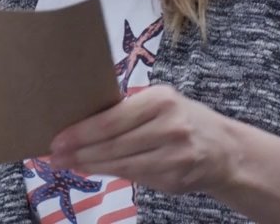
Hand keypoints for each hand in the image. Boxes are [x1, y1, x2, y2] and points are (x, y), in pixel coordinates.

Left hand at [48, 84, 240, 195]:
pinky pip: (134, 176)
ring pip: (121, 164)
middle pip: (113, 145)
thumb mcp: (160, 103)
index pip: (112, 120)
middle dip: (80, 152)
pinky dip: (110, 173)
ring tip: (68, 165)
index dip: (81, 133)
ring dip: (90, 166)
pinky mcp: (174, 179)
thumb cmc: (181, 119)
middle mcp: (170, 127)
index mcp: (161, 100)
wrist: (224, 149)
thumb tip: (80, 123)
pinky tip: (93, 171)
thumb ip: (128, 111)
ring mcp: (175, 156)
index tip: (58, 139)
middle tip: (54, 157)